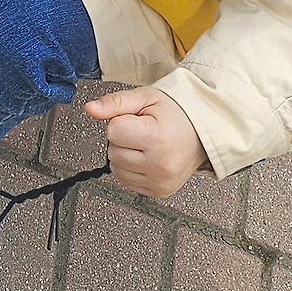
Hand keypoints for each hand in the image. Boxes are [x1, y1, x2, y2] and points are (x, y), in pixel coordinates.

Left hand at [84, 86, 207, 199]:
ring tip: (146, 145)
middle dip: (122, 139)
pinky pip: (126, 181)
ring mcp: (160, 182)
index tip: (138, 120)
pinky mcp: (158, 192)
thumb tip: (90, 108)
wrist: (201, 133)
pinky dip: (131, 169)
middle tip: (143, 132)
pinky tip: (147, 158)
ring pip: (116, 169)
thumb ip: (115, 103)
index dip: (121, 121)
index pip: (113, 131)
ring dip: (124, 155)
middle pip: (113, 151)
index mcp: (158, 138)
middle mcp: (160, 164)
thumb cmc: (176, 114)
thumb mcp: (145, 98)